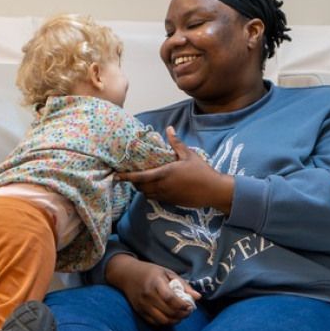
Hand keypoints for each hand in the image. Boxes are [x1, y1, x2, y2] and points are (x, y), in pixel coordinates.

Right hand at [105, 254, 199, 325]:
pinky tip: (171, 317)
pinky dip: (166, 322)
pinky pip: (155, 323)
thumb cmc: (150, 272)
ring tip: (181, 315)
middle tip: (189, 311)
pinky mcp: (139, 312)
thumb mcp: (167, 273)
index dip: (183, 305)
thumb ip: (183, 285)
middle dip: (182, 314)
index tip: (190, 305)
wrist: (127, 275)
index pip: (170, 298)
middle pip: (168, 311)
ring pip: (163, 320)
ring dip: (175, 320)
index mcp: (155, 282)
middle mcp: (147, 295)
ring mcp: (142, 305)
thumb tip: (198, 297)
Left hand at [118, 126, 233, 211]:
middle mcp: (162, 186)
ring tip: (141, 181)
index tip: (116, 176)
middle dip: (134, 182)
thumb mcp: (188, 155)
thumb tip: (169, 129)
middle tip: (131, 175)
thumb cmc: (201, 171)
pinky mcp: (170, 201)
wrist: (213, 191)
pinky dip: (150, 193)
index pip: (140, 177)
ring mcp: (166, 195)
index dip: (127, 177)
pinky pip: (155, 198)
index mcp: (164, 174)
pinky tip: (154, 186)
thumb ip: (176, 143)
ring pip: (146, 194)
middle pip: (140, 187)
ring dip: (142, 189)